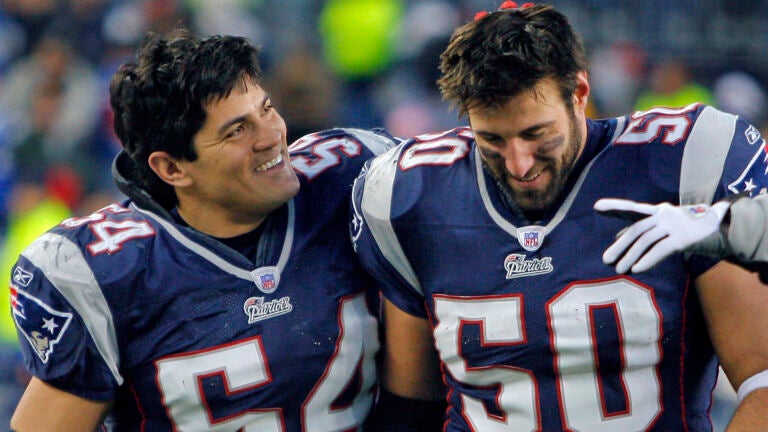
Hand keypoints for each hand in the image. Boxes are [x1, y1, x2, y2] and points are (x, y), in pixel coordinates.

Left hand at [594, 198, 729, 272]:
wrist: (724, 226)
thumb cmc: (690, 228)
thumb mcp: (665, 225)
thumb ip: (644, 229)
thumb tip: (618, 236)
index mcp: (659, 210)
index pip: (633, 208)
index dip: (616, 207)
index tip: (596, 207)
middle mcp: (664, 214)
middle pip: (636, 229)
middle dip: (620, 245)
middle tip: (606, 260)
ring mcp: (674, 225)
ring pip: (646, 240)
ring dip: (631, 256)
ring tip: (620, 270)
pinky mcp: (684, 238)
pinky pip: (661, 249)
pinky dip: (648, 260)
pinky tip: (637, 269)